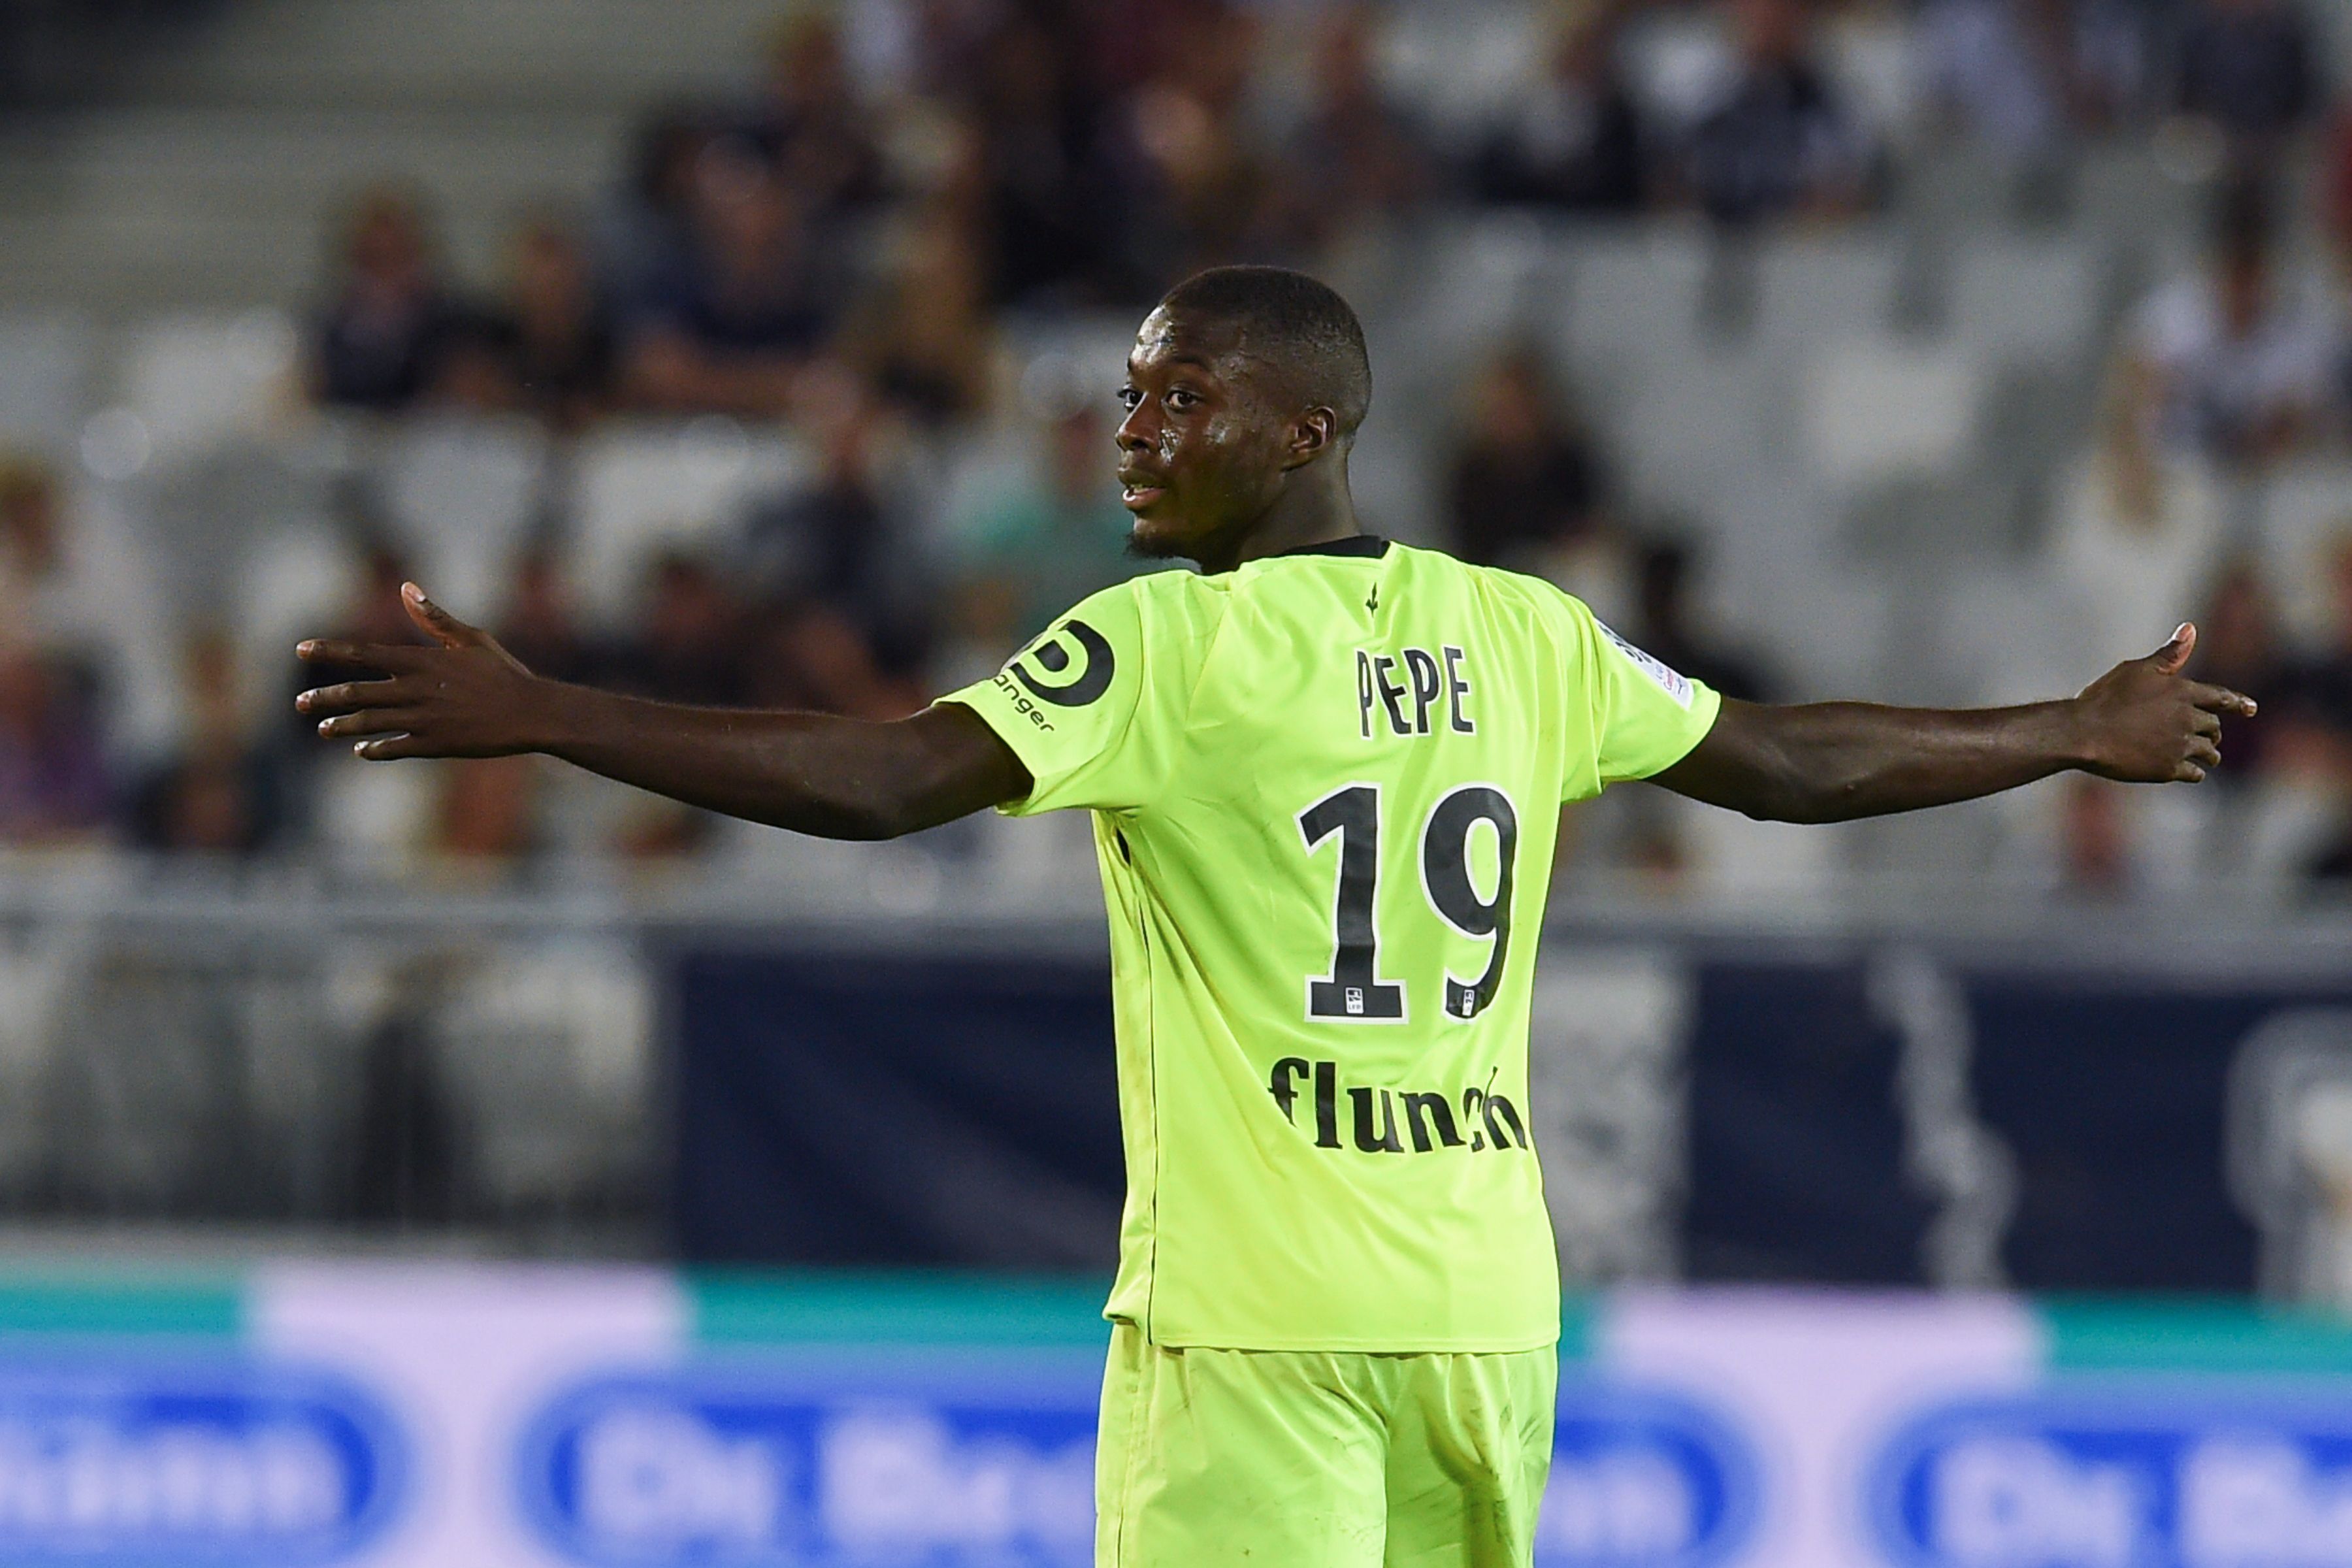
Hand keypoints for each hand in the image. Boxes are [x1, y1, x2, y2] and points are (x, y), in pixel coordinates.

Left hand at [295, 584, 544, 759]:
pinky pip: (395, 748)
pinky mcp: (436, 745)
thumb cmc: (504, 672)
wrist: (532, 713)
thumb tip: (406, 588)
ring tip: (323, 729)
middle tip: (300, 703)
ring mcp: (424, 720)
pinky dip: (375, 749)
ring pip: (370, 722)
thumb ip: (434, 618)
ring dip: (343, 726)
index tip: (301, 649)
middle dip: (325, 698)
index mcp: (422, 660)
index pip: (364, 653)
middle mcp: (416, 690)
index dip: (330, 651)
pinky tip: (362, 750)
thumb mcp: (471, 639)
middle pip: (357, 692)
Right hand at [2070, 624, 2255, 784]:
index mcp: (2183, 692)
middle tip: (2211, 737)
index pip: (2221, 697)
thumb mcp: (2137, 669)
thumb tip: (2190, 629)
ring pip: (2209, 752)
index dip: (2238, 703)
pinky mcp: (2168, 769)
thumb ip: (2169, 655)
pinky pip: (2194, 774)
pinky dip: (2195, 772)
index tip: (2252, 709)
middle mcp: (2187, 719)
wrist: (2084, 732)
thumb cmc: (2107, 697)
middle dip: (2213, 732)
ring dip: (2209, 754)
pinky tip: (2191, 773)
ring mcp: (2179, 746)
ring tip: (2206, 757)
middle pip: (2213, 727)